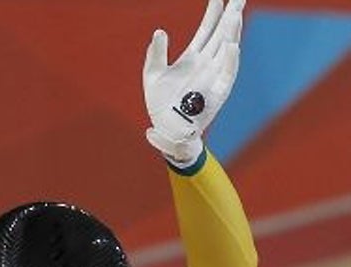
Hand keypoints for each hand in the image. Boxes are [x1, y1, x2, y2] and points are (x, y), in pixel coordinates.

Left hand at [143, 0, 244, 166]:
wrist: (167, 131)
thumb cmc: (160, 106)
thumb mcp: (152, 76)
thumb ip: (155, 54)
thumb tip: (160, 31)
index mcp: (192, 58)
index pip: (206, 30)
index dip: (212, 13)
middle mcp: (206, 64)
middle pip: (221, 34)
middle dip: (230, 15)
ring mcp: (214, 76)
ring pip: (227, 49)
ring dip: (232, 32)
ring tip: (235, 14)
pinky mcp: (218, 92)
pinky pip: (227, 73)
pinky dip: (230, 59)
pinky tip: (231, 45)